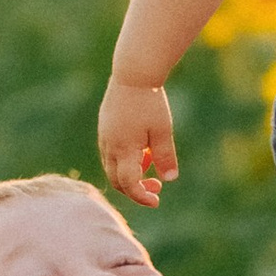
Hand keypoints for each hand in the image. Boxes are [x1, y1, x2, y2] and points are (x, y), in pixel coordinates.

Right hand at [99, 73, 176, 204]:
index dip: (141, 196)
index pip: (129, 184)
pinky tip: (143, 148)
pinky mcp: (105, 128)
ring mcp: (104, 137)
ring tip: (151, 162)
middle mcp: (109, 146)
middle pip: (117, 180)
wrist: (133, 74)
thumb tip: (170, 179)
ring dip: (131, 174)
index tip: (156, 201)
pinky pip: (111, 154)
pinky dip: (125, 160)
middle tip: (157, 187)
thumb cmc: (150, 101)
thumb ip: (165, 156)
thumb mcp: (163, 131)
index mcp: (124, 149)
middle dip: (136, 189)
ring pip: (112, 167)